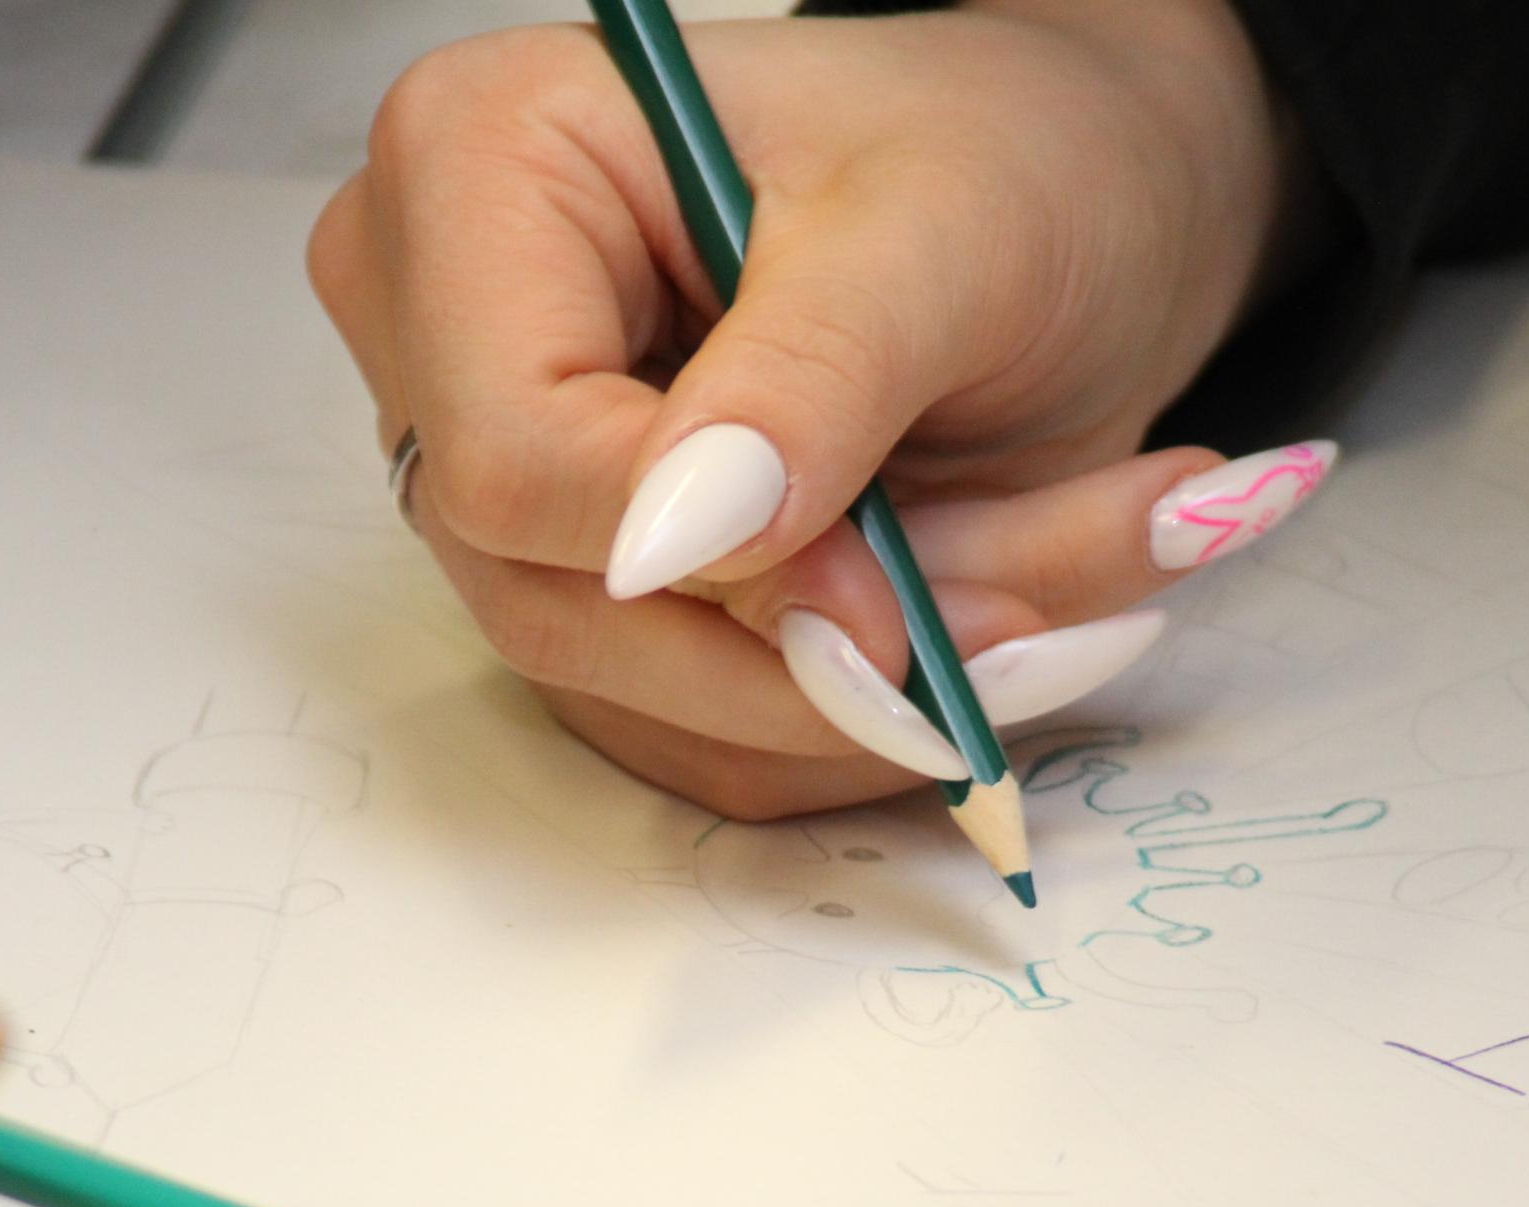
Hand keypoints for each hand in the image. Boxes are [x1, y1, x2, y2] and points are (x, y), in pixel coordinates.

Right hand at [309, 0, 1327, 817]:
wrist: (1082, 205)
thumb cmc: (1008, 150)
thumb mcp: (942, 236)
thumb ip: (809, 381)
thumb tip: (679, 537)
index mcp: (479, 170)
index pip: (513, 458)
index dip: (701, 561)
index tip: (886, 594)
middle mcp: (446, 340)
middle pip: (557, 604)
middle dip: (816, 644)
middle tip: (1029, 613)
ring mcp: (503, 485)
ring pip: (643, 701)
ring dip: (872, 686)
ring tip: (1053, 565)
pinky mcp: (585, 596)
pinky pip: (703, 734)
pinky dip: (868, 709)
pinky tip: (997, 600)